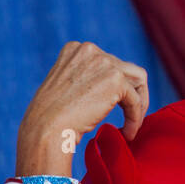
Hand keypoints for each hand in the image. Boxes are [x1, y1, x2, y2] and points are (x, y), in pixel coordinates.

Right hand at [16, 42, 149, 174]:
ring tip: (132, 125)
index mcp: (76, 50)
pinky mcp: (115, 80)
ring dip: (140, 104)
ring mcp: (104, 62)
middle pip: (127, 70)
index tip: (114, 106)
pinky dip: (135, 118)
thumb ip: (87, 78)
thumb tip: (111, 89)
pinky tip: (127, 133)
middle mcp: (90, 50)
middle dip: (131, 94)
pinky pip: (136, 100)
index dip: (117, 87)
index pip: (109, 63)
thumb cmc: (51, 118)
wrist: (45, 129)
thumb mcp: (66, 87)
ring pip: (138, 80)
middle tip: (129, 118)